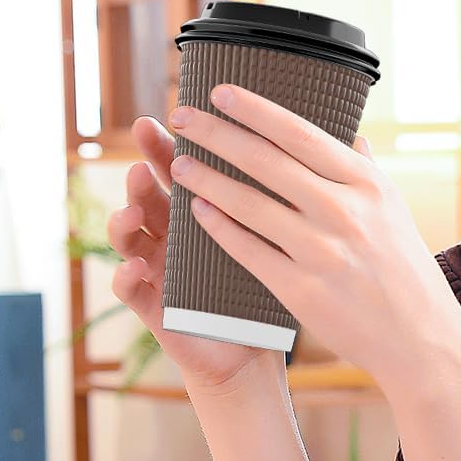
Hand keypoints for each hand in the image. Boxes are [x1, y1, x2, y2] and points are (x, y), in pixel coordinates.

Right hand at [107, 114, 285, 396]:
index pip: (185, 167)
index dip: (178, 141)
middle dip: (145, 162)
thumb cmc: (266, 285)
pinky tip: (135, 267)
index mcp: (200, 209)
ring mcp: (157, 266)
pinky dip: (125, 276)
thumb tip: (337, 145)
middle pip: (149, 190)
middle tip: (145, 139)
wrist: (251, 347)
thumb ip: (284, 196)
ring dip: (124, 216)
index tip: (178, 112)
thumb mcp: (276, 236)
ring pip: (127, 234)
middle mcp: (171, 233)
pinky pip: (128, 288)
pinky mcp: (152, 305)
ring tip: (131, 208)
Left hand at [166, 82, 453, 389]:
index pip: (299, 133)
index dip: (254, 110)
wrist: (421, 338)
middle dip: (215, 134)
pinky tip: (198, 211)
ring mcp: (322, 251)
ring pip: (248, 204)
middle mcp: (344, 211)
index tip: (220, 92)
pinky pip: (249, 250)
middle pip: (265, 160)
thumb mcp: (395, 211)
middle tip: (182, 116)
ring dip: (206, 179)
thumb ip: (366, 171)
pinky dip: (219, 227)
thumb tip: (353, 137)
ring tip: (179, 165)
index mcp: (366, 184)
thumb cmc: (407, 272)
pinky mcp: (302, 291)